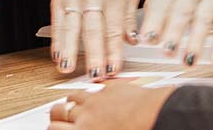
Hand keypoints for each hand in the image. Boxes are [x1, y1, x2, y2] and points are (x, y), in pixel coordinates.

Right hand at [49, 82, 173, 129]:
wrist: (158, 116)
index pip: (53, 128)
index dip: (54, 128)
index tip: (56, 129)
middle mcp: (86, 113)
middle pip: (58, 110)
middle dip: (57, 115)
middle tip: (61, 119)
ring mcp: (99, 98)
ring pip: (73, 95)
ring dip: (73, 101)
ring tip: (77, 107)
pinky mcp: (114, 86)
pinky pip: (98, 87)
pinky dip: (96, 91)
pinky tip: (101, 96)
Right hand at [51, 0, 138, 79]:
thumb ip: (130, 16)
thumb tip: (133, 41)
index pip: (115, 29)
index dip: (114, 51)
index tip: (115, 69)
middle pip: (93, 30)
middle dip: (94, 54)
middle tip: (96, 74)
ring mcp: (74, 0)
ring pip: (71, 28)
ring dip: (69, 50)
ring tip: (68, 68)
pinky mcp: (58, 1)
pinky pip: (57, 23)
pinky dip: (56, 41)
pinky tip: (56, 56)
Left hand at [139, 0, 212, 65]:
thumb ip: (153, 13)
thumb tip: (142, 39)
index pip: (162, 1)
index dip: (155, 20)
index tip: (148, 39)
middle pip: (183, 10)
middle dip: (174, 32)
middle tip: (167, 51)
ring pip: (204, 18)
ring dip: (196, 42)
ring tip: (189, 60)